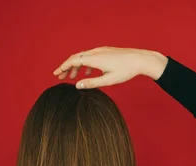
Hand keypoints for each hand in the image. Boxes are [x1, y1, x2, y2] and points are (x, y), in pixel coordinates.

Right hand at [52, 46, 166, 88]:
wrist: (140, 59)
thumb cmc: (126, 71)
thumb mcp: (108, 80)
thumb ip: (92, 83)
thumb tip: (77, 85)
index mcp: (94, 59)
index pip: (73, 61)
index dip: (62, 67)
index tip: (55, 74)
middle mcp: (96, 52)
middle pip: (76, 58)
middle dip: (66, 68)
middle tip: (60, 77)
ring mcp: (101, 50)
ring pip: (83, 57)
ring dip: (76, 67)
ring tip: (71, 77)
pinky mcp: (106, 51)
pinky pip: (91, 57)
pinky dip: (85, 65)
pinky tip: (87, 73)